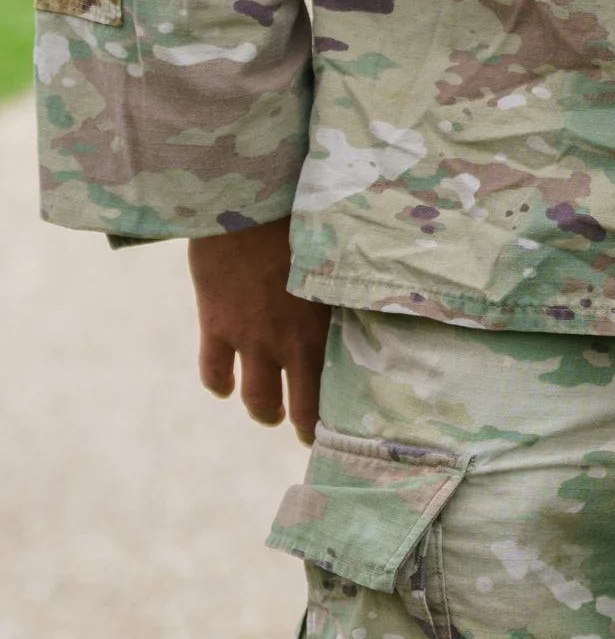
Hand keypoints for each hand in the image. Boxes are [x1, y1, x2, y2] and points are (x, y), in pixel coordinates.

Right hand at [188, 222, 326, 441]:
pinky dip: (219, 384)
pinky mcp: (215, 325)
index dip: (335, 411)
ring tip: (269, 412)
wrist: (245, 203)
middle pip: (296, 405)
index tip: (343, 423)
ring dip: (263, 410)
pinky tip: (224, 387)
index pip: (334, 385)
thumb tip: (375, 297)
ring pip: (255, 398)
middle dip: (301, 425)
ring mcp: (248, 338)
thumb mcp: (334, 258)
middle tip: (305, 435)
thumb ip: (346, 287)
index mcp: (323, 325)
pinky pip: (213, 371)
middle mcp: (287, 341)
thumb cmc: (299, 220)